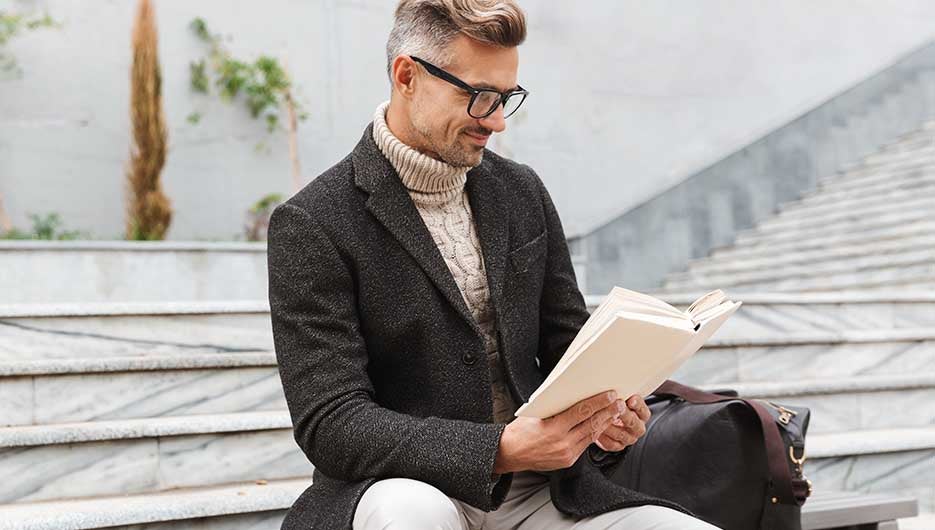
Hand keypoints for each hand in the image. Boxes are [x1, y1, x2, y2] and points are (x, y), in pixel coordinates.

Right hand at [494, 390, 628, 473]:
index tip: (609, 395)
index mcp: (553, 428)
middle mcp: (562, 443)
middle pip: (591, 424)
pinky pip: (585, 445)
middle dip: (607, 412)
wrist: (509, 453)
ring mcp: (566, 454)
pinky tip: (600, 426)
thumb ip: (556, 408)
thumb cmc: (519, 431)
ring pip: (591, 435)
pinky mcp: (567, 461)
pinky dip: (594, 434)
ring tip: (614, 413)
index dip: (598, 402)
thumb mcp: (536, 414)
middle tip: (619, 403)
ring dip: (604, 423)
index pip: (581, 412)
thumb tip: (575, 396)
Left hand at [594, 394, 649, 451]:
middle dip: (624, 414)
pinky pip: (611, 443)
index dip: (638, 405)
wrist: (605, 418)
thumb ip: (622, 393)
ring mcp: (628, 438)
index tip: (631, 399)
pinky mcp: (617, 445)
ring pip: (621, 434)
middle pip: (633, 423)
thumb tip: (616, 381)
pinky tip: (596, 429)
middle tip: (617, 407)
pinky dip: (603, 437)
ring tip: (601, 416)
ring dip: (610, 425)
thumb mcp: (621, 397)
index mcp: (642, 415)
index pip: (643, 411)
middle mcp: (637, 427)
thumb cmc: (614, 404)